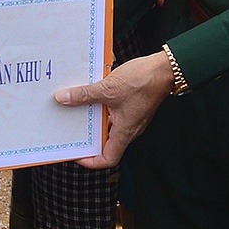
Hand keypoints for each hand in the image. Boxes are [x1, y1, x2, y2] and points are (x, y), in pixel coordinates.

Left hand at [54, 50, 174, 168]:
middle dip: (87, 138)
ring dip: (93, 120)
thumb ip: (84, 95)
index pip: (107, 159)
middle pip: (105, 143)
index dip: (90, 160)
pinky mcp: (131, 107)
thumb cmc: (143, 81)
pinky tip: (91, 94)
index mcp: (125, 132)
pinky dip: (101, 107)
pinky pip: (113, 114)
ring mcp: (131, 118)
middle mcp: (129, 129)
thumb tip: (63, 98)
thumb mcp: (108, 88)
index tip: (76, 152)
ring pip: (108, 127)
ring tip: (77, 110)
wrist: (165, 68)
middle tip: (70, 131)